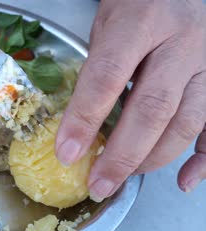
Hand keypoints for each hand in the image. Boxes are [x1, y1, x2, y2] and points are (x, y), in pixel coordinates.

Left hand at [55, 0, 205, 200]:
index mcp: (141, 22)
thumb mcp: (108, 23)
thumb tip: (84, 123)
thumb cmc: (140, 2)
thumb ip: (99, 68)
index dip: (85, 119)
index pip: (107, 78)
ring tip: (123, 177)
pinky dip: (203, 160)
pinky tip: (182, 180)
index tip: (67, 153)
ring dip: (152, 158)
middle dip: (121, 155)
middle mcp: (182, 42)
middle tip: (98, 184)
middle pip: (152, 108)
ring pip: (187, 122)